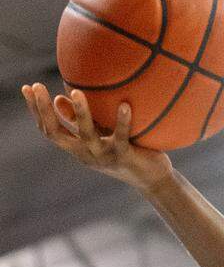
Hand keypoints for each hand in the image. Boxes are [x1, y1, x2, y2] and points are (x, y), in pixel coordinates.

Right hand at [21, 83, 173, 191]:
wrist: (153, 180)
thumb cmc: (128, 153)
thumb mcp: (102, 137)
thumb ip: (83, 122)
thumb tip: (62, 97)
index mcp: (78, 149)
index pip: (49, 130)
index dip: (35, 110)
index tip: (27, 88)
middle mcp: (86, 154)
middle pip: (56, 133)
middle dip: (43, 110)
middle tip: (37, 86)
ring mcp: (104, 156)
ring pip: (87, 134)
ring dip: (81, 112)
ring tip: (76, 91)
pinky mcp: (124, 157)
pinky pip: (121, 136)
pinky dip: (122, 120)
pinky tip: (125, 104)